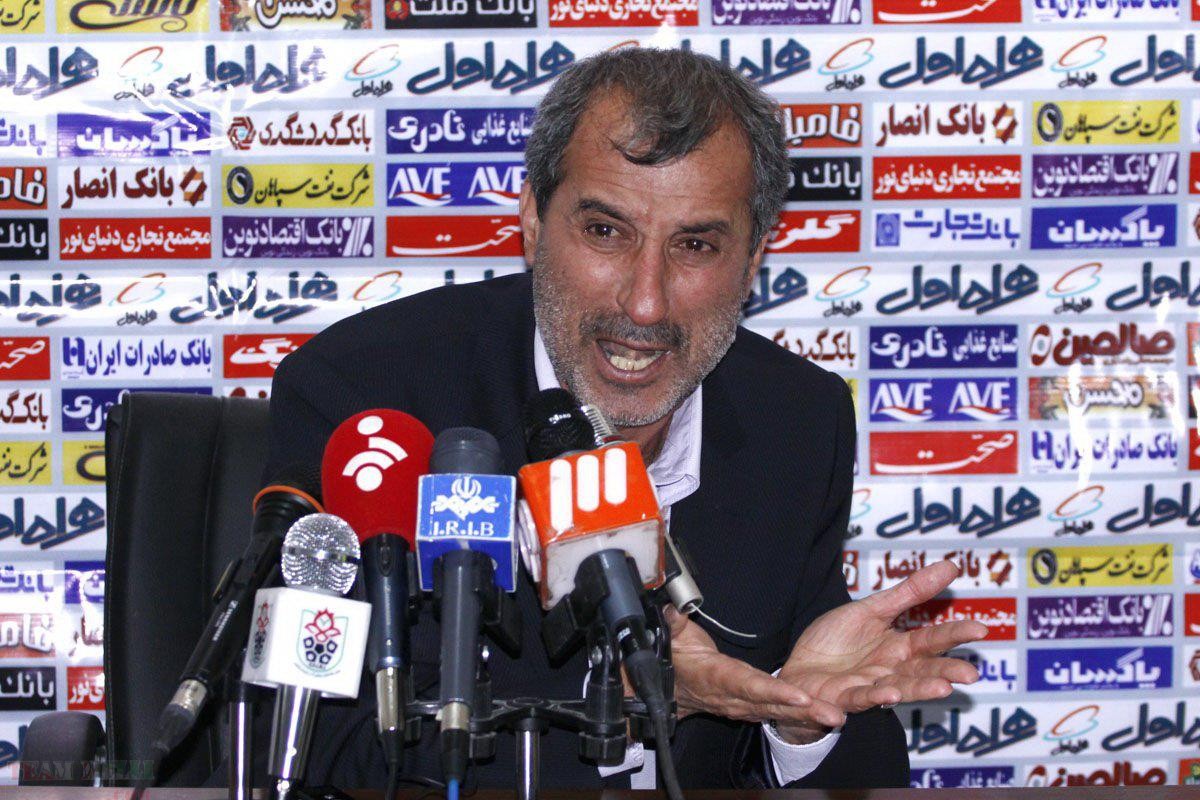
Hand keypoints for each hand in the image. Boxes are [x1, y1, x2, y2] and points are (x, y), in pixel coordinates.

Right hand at [664, 605, 847, 729]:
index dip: (773, 691)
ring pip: (779, 712)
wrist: (671, 691)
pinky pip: (779, 714)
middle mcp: (734, 697)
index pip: (748, 684)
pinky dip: (802, 717)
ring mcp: (744, 706)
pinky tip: (826, 716)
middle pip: (772, 704)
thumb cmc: (676, 661)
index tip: (799, 695)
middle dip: (803, 710)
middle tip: (833, 714)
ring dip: (808, 717)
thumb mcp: (672, 640)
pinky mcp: (751, 708)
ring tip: (837, 717)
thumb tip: (672, 607)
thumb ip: (675, 623)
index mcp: (717, 678)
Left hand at [773, 560, 987, 743]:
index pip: (932, 640)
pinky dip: (873, 698)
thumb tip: (950, 566)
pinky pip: (859, 698)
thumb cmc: (837, 640)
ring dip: (920, 691)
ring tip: (943, 689)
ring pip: (899, 689)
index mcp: (899, 647)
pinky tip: (888, 694)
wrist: (799, 667)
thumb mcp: (872, 609)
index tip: (981, 629)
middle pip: (923, 671)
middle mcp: (890, 670)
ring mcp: (869, 686)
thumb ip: (910, 593)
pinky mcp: (843, 698)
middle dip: (946, 672)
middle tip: (970, 673)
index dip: (955, 634)